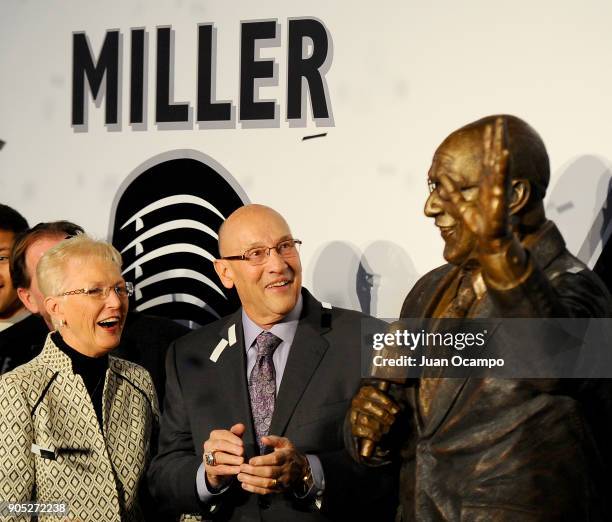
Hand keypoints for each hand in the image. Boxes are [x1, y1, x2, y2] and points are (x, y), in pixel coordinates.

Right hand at [203, 423, 245, 490]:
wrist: (218, 466)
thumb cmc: (227, 449)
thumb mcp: (232, 440)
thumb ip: (237, 433)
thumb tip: (241, 426)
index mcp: (214, 435)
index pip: (223, 434)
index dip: (233, 438)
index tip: (241, 444)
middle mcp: (208, 444)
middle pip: (220, 444)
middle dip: (232, 448)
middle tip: (242, 452)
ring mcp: (207, 457)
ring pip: (219, 457)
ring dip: (231, 459)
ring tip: (241, 461)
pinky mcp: (209, 469)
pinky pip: (219, 469)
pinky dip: (229, 469)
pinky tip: (238, 469)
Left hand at [238, 436, 306, 494]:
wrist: (302, 470)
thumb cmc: (289, 454)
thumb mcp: (285, 443)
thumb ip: (274, 440)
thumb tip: (263, 438)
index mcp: (286, 457)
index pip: (274, 459)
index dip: (262, 461)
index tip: (250, 460)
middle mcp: (285, 470)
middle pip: (269, 472)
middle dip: (253, 471)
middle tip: (241, 468)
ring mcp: (282, 481)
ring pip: (266, 483)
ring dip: (252, 481)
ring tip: (240, 477)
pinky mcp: (279, 490)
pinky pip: (266, 491)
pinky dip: (254, 489)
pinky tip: (245, 485)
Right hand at [350, 385, 398, 442]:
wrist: (369, 423)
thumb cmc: (381, 409)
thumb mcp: (385, 401)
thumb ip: (390, 396)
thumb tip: (400, 386)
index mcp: (365, 391)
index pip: (372, 392)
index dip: (384, 400)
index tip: (395, 410)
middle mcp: (357, 401)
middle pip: (368, 405)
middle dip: (383, 415)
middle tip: (392, 421)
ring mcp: (354, 414)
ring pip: (365, 419)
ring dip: (378, 426)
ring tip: (386, 429)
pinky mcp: (353, 427)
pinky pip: (360, 431)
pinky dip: (371, 435)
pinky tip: (378, 436)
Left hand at [438, 117, 511, 252]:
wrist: (489, 239)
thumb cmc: (478, 224)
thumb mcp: (458, 204)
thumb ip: (451, 191)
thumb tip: (440, 179)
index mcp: (487, 183)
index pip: (488, 159)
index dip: (489, 144)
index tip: (490, 128)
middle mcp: (495, 181)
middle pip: (496, 155)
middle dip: (498, 138)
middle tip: (499, 121)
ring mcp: (499, 186)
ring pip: (501, 161)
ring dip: (501, 145)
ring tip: (502, 130)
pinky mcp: (500, 194)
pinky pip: (502, 176)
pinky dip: (503, 164)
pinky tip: (504, 152)